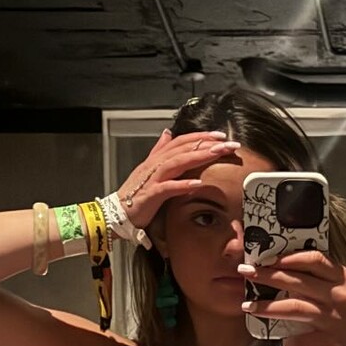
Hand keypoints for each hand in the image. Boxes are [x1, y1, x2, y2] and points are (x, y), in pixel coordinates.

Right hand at [108, 128, 240, 236]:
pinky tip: (198, 183)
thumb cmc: (135, 193)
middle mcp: (155, 164)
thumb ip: (159, 150)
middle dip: (207, 144)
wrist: (116, 213)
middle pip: (183, 148)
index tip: (221, 136)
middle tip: (228, 143)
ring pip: (177, 162)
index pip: (182, 142)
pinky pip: (167, 188)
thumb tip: (167, 133)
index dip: (201, 137)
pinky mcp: (150, 195)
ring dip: (198, 156)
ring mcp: (152, 178)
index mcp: (157, 159)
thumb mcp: (149, 168)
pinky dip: (182, 184)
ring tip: (217, 153)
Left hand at [238, 249, 345, 345]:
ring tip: (248, 306)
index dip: (287, 257)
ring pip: (293, 309)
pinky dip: (290, 342)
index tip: (267, 258)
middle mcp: (338, 295)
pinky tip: (284, 342)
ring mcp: (334, 319)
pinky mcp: (331, 343)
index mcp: (345, 279)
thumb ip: (330, 282)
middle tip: (245, 273)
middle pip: (295, 281)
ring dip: (267, 308)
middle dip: (266, 276)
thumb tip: (296, 277)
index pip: (312, 259)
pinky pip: (302, 341)